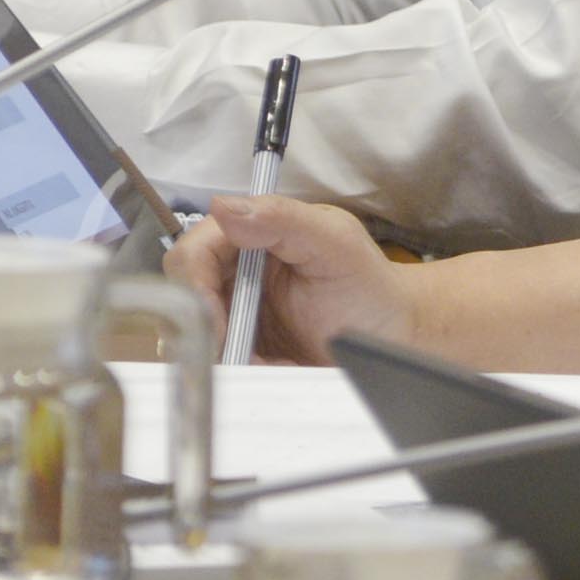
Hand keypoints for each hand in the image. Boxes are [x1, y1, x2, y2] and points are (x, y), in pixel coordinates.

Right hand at [170, 191, 408, 362]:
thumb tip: (224, 206)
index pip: (194, 251)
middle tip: (230, 347)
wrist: (396, 338)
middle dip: (200, 323)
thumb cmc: (372, 288)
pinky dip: (237, 373)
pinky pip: (219, 365)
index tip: (213, 316)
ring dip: (217, 353)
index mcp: (253, 236)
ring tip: (262, 360)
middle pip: (183, 293)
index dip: (193, 283)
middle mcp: (238, 272)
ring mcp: (238, 312)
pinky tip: (269, 369)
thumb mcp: (335, 244)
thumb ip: (284, 219)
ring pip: (193, 333)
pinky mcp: (245, 350)